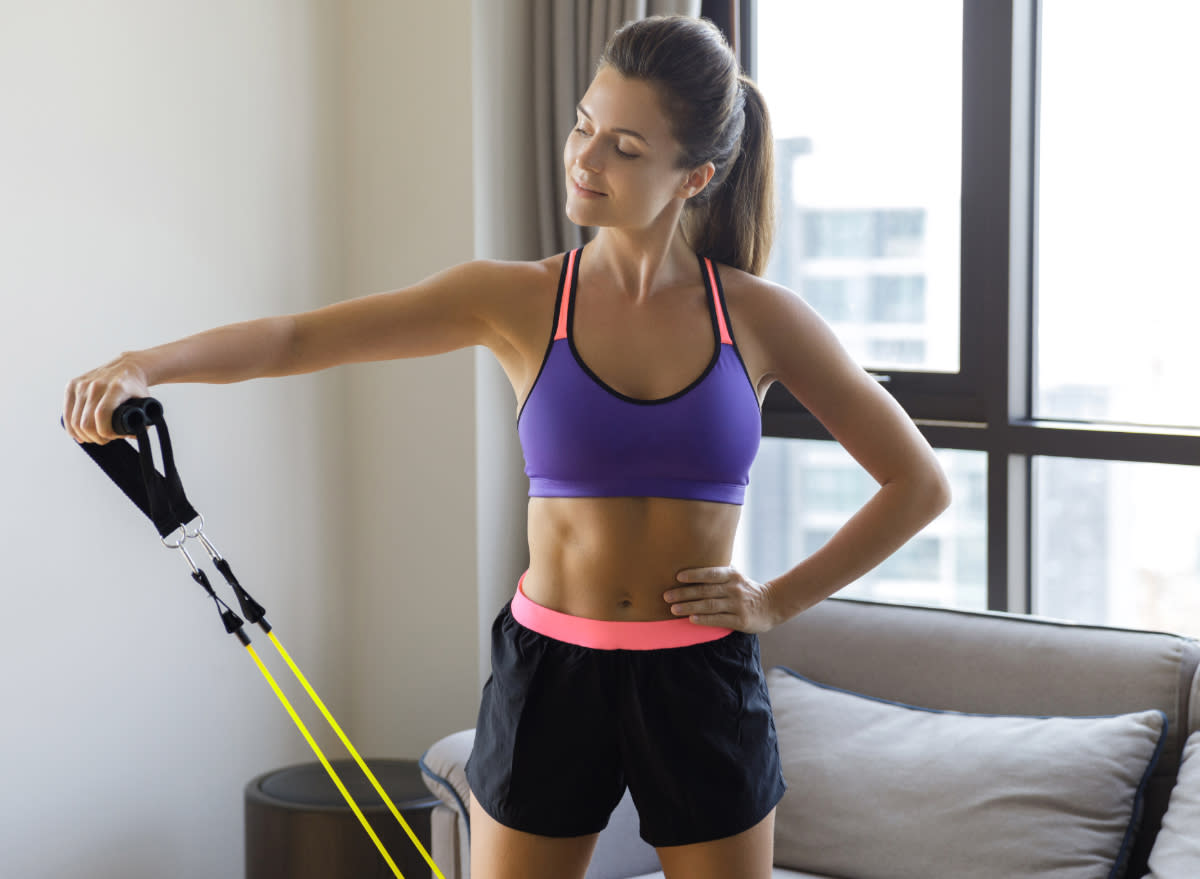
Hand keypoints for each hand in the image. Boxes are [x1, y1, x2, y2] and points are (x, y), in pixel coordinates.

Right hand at [63, 354, 149, 443]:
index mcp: (116, 388)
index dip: (105, 432)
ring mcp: (82, 384)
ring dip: (84, 435)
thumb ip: (143, 421)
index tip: (113, 437)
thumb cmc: (135, 387)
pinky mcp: (72, 385)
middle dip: (95, 437)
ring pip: (74, 420)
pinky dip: (71, 427)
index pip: (102, 415)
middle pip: (86, 422)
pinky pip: (66, 412)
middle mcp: (96, 384)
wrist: (126, 366)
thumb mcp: (145, 402)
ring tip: (94, 437)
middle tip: (104, 440)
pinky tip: (79, 434)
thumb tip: (132, 435)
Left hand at [664, 566, 780, 633]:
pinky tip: (691, 619)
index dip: (695, 574)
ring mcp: (738, 605)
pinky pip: (719, 620)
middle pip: (706, 591)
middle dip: (684, 593)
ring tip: (673, 609)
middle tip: (666, 596)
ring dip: (690, 607)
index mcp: (732, 575)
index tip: (677, 577)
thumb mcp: (736, 576)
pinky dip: (704, 619)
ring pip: (710, 606)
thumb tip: (695, 557)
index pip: (711, 573)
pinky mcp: (741, 620)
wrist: (772, 605)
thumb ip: (719, 570)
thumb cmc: (747, 589)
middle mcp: (735, 589)